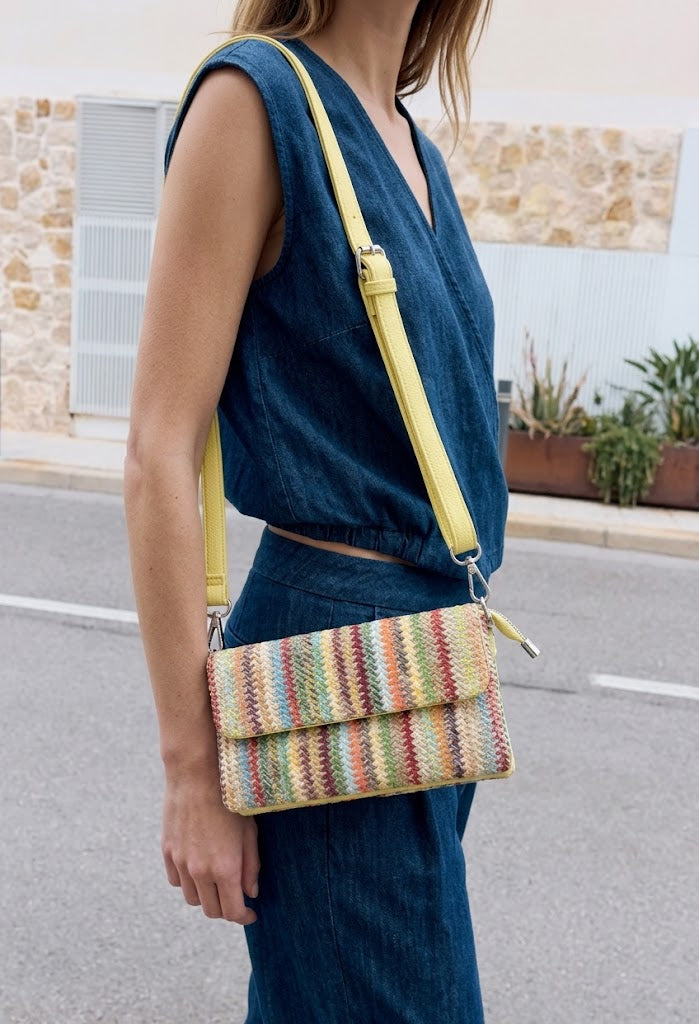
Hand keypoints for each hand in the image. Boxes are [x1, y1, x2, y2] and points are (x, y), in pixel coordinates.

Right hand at [161, 763, 260, 924]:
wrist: (196, 775)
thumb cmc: (230, 800)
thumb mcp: (250, 832)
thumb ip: (251, 866)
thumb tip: (251, 892)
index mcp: (225, 868)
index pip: (232, 912)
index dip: (244, 917)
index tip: (251, 913)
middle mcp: (200, 871)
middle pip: (211, 910)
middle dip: (226, 909)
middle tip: (236, 897)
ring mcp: (180, 862)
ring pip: (192, 898)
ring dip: (206, 896)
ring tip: (217, 881)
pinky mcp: (167, 851)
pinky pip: (176, 881)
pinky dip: (188, 882)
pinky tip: (198, 868)